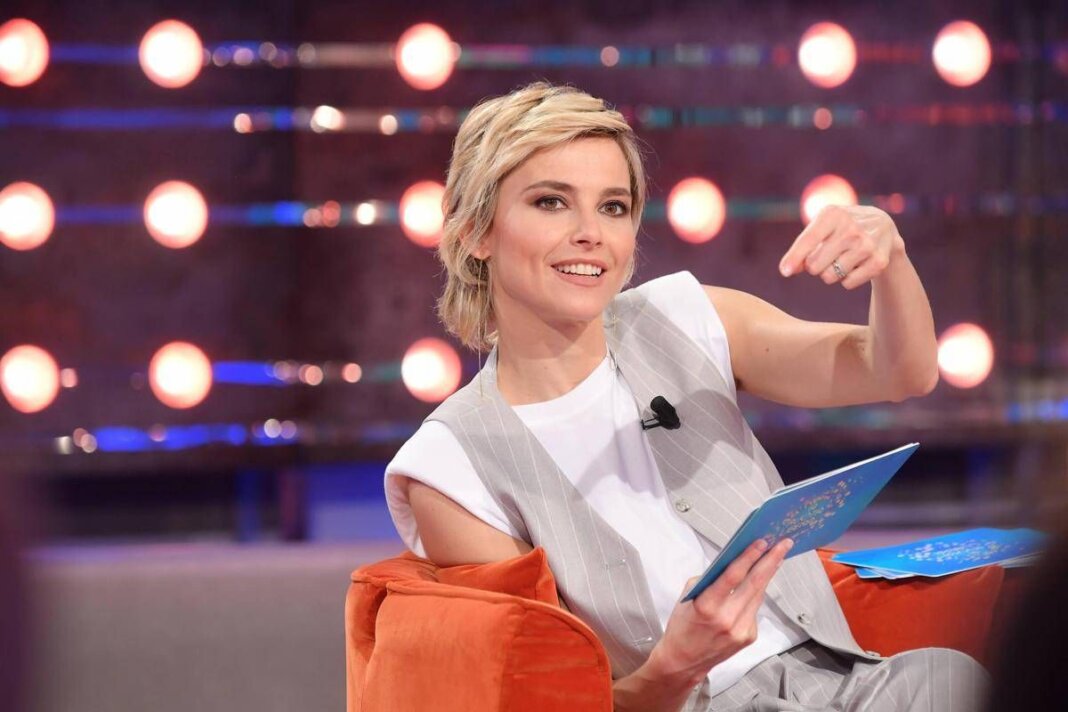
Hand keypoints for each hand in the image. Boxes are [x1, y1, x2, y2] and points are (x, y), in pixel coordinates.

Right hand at [645, 538, 792, 686]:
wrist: (683, 661)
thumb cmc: (682, 626)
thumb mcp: (688, 597)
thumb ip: (710, 579)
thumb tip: (732, 562)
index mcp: (707, 606)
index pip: (733, 576)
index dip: (749, 557)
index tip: (761, 542)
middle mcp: (727, 619)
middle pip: (755, 583)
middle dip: (771, 560)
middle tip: (783, 544)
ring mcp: (741, 630)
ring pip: (758, 594)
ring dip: (767, 574)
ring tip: (776, 557)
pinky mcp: (749, 636)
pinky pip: (755, 609)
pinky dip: (755, 595)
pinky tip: (756, 585)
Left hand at [778, 205, 904, 289]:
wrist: (883, 228)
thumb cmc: (842, 228)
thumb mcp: (822, 228)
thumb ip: (802, 247)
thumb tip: (788, 270)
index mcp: (833, 214)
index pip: (809, 239)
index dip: (794, 257)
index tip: (784, 272)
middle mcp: (851, 228)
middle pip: (815, 265)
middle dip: (814, 266)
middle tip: (826, 256)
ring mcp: (867, 244)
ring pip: (829, 277)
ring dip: (830, 273)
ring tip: (842, 258)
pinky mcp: (879, 261)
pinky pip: (847, 284)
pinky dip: (846, 280)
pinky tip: (856, 264)